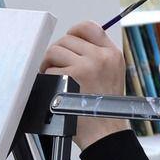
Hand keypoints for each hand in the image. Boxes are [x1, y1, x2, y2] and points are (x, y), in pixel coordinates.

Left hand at [41, 22, 133, 147]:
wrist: (104, 132)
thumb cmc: (103, 108)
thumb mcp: (112, 75)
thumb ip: (97, 56)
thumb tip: (72, 43)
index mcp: (112, 54)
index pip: (89, 27)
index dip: (74, 32)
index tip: (68, 42)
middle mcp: (100, 57)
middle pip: (67, 39)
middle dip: (58, 53)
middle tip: (56, 67)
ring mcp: (85, 67)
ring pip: (54, 51)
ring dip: (49, 63)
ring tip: (54, 77)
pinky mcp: (70, 78)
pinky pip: (49, 70)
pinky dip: (47, 79)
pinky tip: (55, 90)